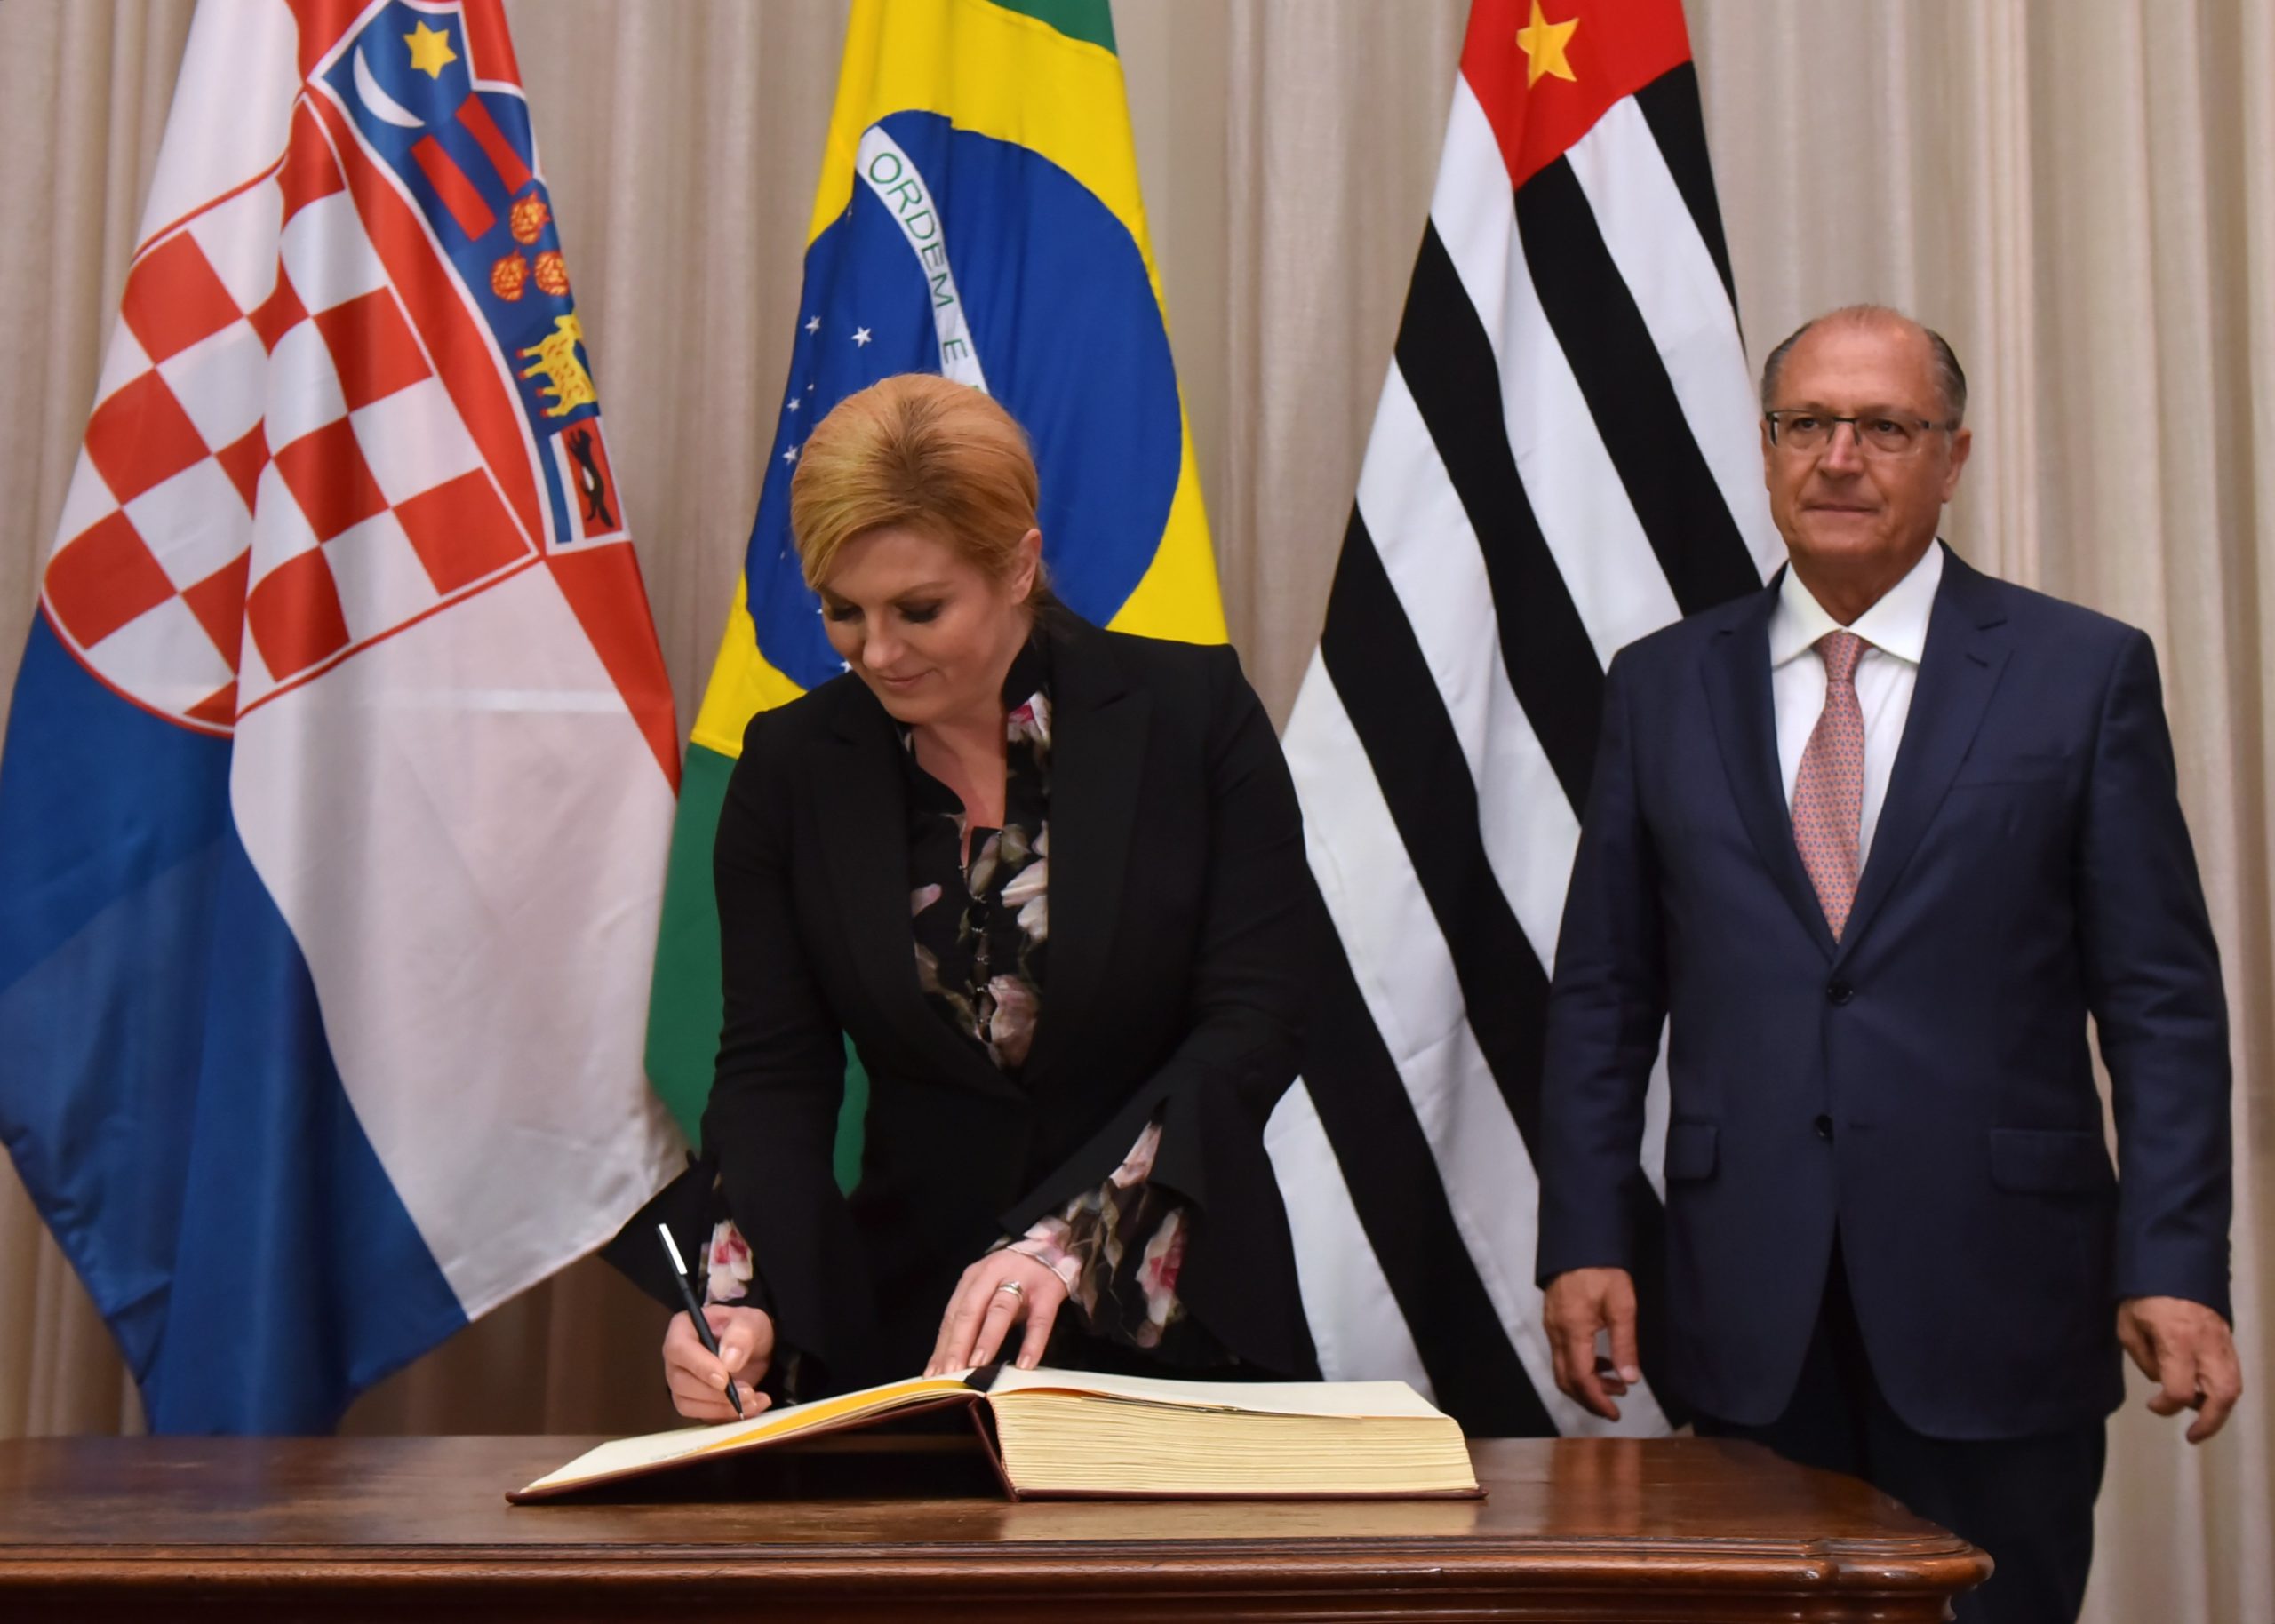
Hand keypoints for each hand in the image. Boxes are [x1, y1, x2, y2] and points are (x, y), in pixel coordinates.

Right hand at [661, 1304, 774, 1421]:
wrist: (757, 1349)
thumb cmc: (747, 1329)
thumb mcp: (751, 1321)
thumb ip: (741, 1335)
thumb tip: (729, 1361)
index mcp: (683, 1328)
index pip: (679, 1348)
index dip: (699, 1366)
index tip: (724, 1379)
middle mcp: (676, 1357)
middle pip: (680, 1382)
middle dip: (715, 1393)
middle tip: (747, 1392)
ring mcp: (682, 1381)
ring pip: (688, 1404)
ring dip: (722, 1408)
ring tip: (753, 1401)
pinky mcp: (693, 1402)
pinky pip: (702, 1416)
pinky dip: (727, 1416)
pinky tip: (752, 1407)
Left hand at [926, 1248, 1067, 1375]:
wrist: (1055, 1251)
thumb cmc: (1016, 1278)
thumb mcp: (990, 1292)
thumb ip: (974, 1320)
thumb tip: (953, 1361)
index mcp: (973, 1277)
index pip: (953, 1314)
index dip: (942, 1345)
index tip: (935, 1374)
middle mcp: (993, 1274)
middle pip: (971, 1311)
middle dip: (958, 1345)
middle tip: (950, 1374)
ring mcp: (1022, 1280)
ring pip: (1000, 1311)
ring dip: (987, 1339)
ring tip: (977, 1365)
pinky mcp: (1047, 1290)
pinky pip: (1039, 1320)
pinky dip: (1032, 1343)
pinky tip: (1025, 1364)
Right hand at [1543, 1266, 1640, 1421]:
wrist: (1580, 1241)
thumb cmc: (1603, 1271)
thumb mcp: (1622, 1306)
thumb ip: (1624, 1345)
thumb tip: (1630, 1380)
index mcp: (1573, 1332)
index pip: (1581, 1379)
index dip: (1597, 1401)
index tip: (1615, 1414)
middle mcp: (1556, 1333)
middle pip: (1565, 1379)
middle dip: (1589, 1398)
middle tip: (1615, 1406)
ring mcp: (1551, 1326)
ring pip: (1562, 1368)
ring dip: (1586, 1383)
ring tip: (1616, 1384)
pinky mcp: (1553, 1319)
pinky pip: (1562, 1353)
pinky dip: (1580, 1366)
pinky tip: (1602, 1362)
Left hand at [2117, 1296, 2241, 1443]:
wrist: (2175, 1261)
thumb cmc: (2144, 1293)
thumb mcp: (2128, 1324)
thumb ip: (2142, 1357)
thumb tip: (2160, 1380)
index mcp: (2177, 1341)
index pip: (2180, 1390)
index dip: (2166, 1406)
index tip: (2153, 1404)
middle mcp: (2206, 1346)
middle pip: (2222, 1395)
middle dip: (2210, 1422)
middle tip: (2193, 1435)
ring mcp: (2222, 1342)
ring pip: (2234, 1387)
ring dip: (2219, 1409)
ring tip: (2200, 1419)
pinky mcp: (2229, 1339)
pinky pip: (2233, 1373)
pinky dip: (2223, 1390)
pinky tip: (2205, 1394)